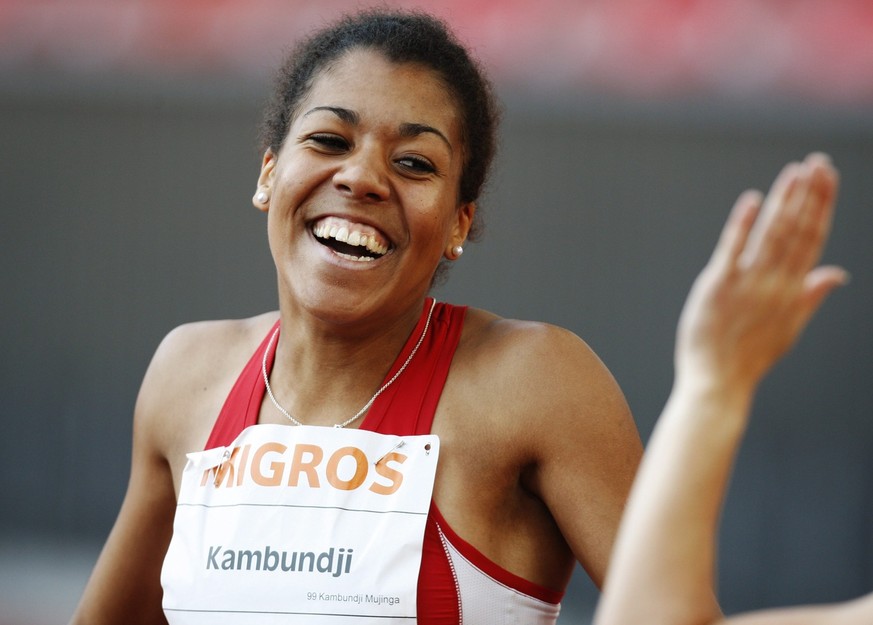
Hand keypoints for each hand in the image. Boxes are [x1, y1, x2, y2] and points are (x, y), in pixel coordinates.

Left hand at [675, 153, 846, 395]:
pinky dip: (743, 226)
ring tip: (794, 172)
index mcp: (792, 291)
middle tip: (817, 162)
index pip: (813, 239)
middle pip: (797, 231)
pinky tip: (752, 200)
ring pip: (772, 236)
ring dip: (784, 202)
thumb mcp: (790, 327)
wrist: (719, 383)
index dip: (821, 206)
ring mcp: (748, 285)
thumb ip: (812, 295)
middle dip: (809, 195)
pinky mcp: (718, 288)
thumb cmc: (751, 356)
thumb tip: (839, 273)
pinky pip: (733, 252)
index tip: (827, 177)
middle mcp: (775, 284)